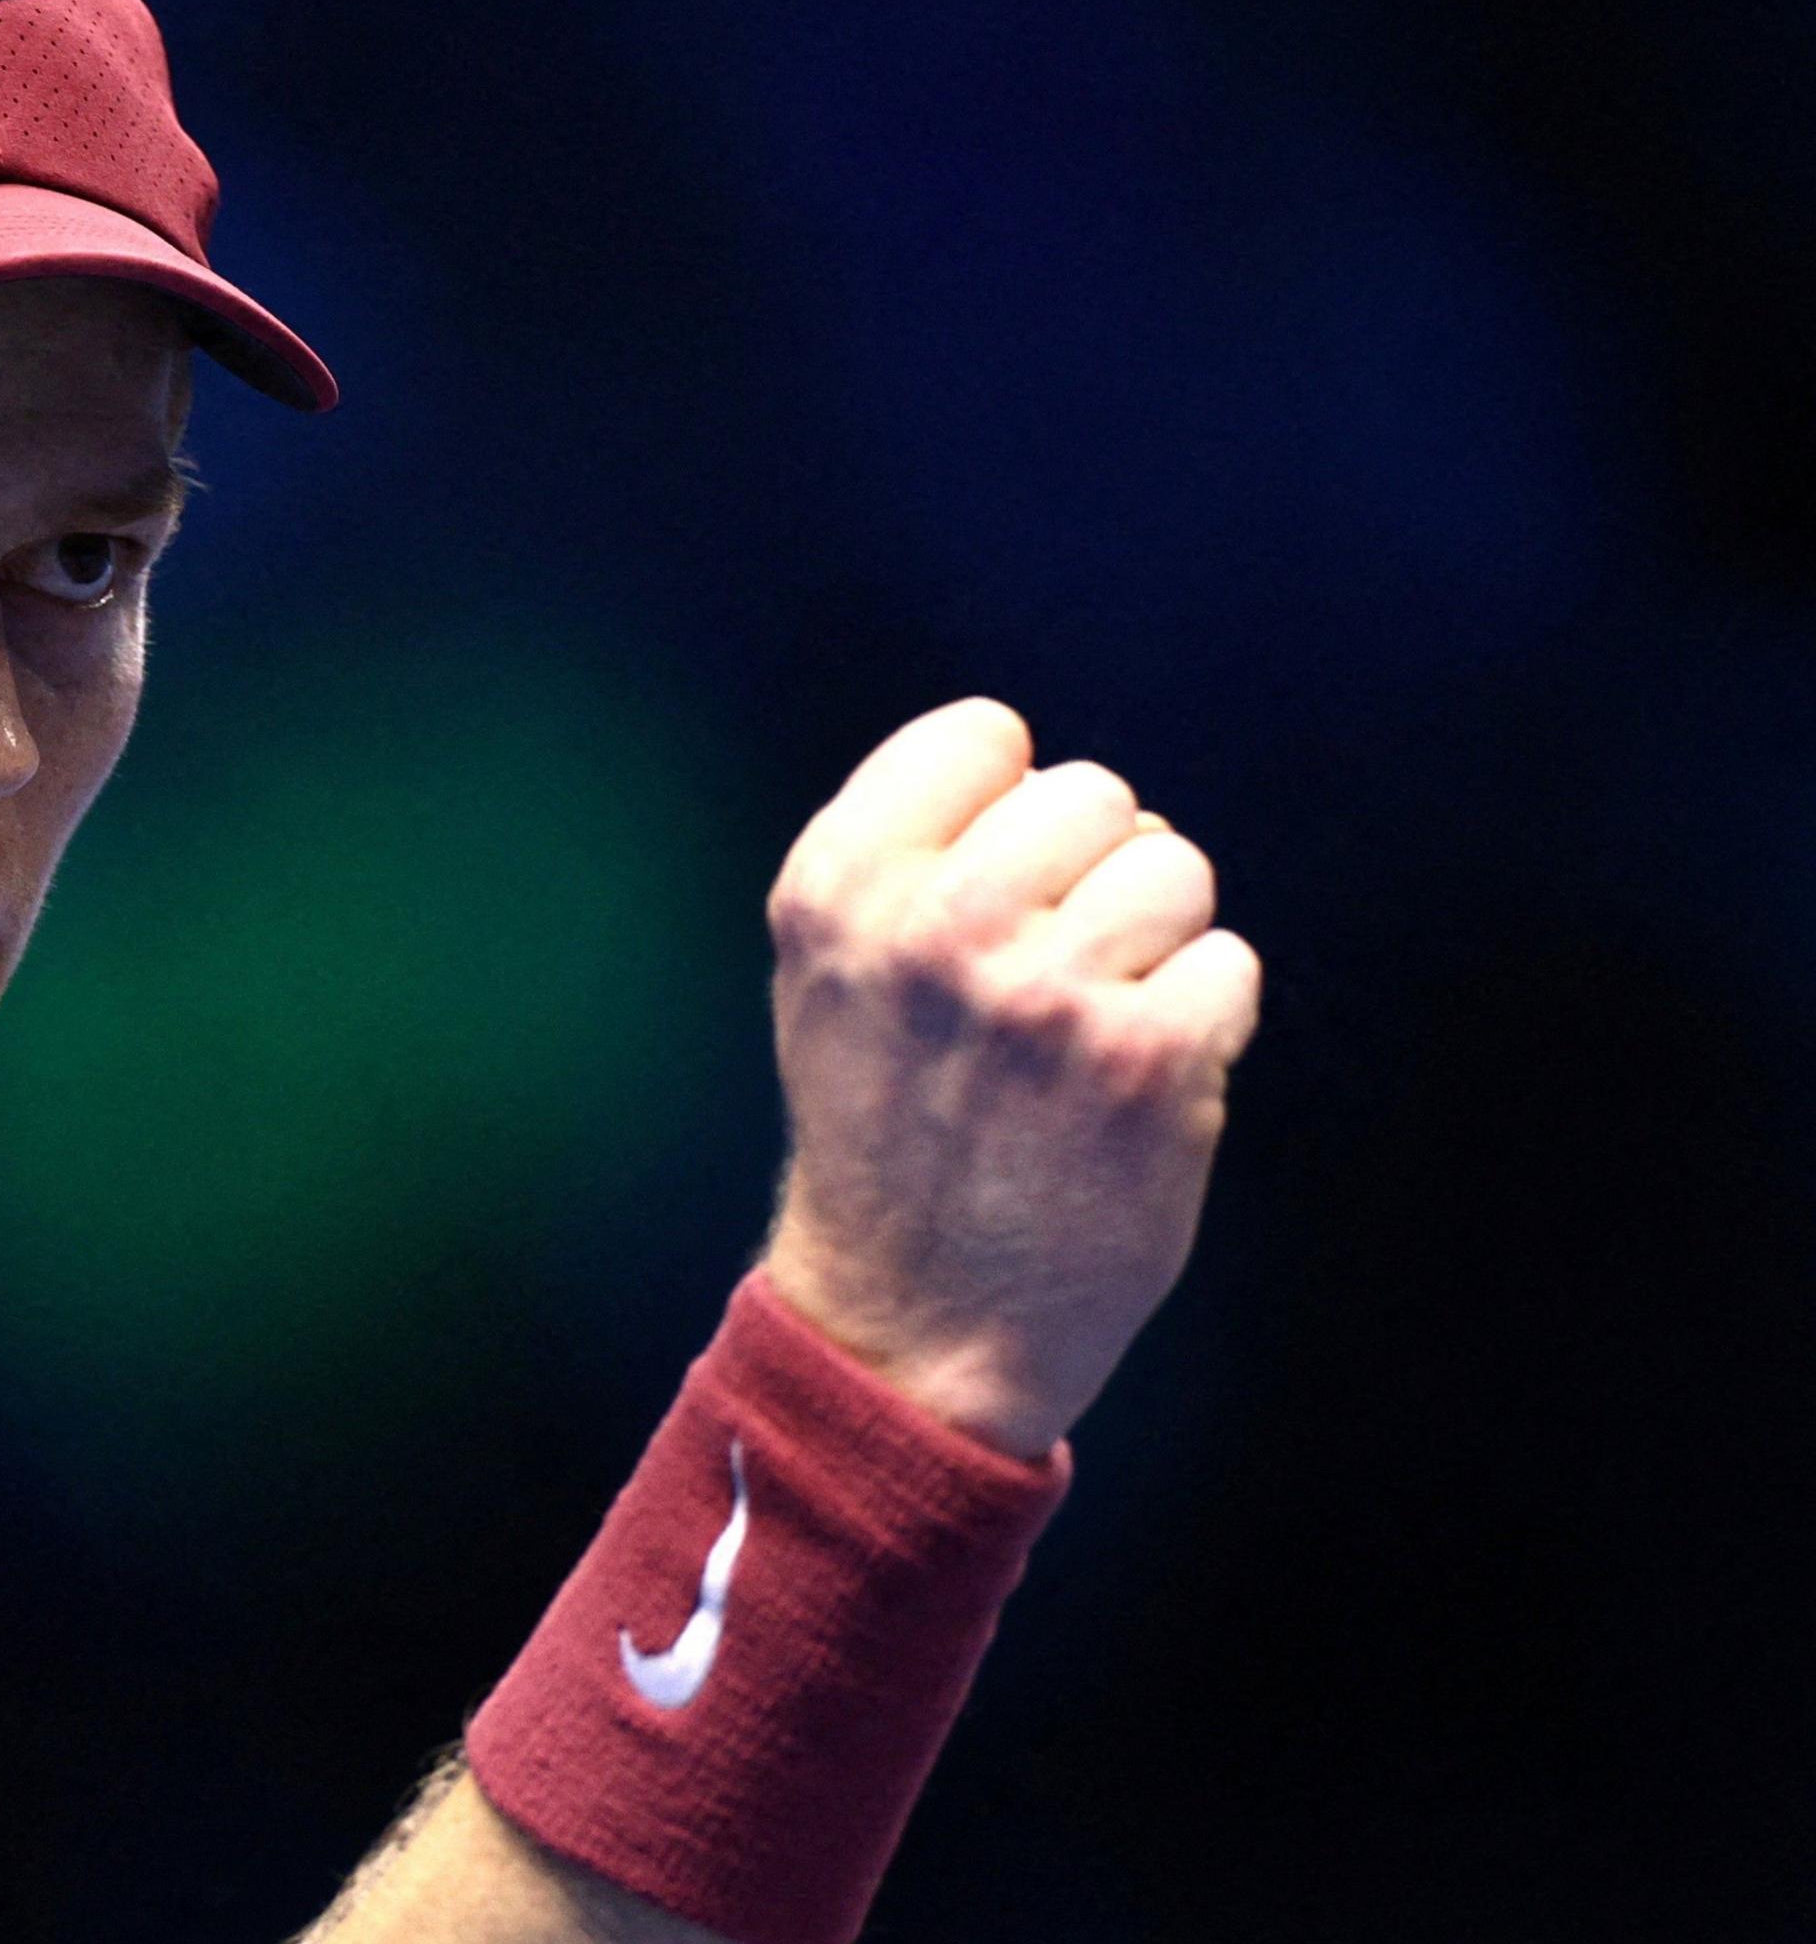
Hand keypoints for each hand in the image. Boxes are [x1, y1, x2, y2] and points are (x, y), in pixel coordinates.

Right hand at [755, 698, 1262, 1457]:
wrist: (916, 1321)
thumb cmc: (888, 1129)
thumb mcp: (830, 978)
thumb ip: (904, 859)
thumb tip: (1041, 777)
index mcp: (837, 890)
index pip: (982, 735)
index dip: (1006, 806)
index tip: (989, 890)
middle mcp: (932, 927)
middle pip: (1095, 794)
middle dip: (1095, 872)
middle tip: (1052, 972)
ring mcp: (1043, 994)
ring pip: (1175, 868)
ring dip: (1158, 943)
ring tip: (1095, 1026)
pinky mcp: (1145, 1062)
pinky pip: (1226, 967)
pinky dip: (1203, 1022)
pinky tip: (1139, 1084)